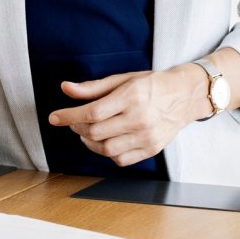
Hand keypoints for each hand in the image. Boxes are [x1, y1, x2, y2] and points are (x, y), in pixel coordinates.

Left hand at [49, 65, 209, 166]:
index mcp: (132, 96)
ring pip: (106, 149)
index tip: (54, 117)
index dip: (69, 116)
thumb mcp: (123, 79)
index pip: (92, 112)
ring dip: (90, 142)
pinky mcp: (152, 149)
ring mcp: (147, 137)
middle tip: (75, 121)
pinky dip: (107, 153)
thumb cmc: (152, 84)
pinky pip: (121, 159)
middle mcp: (140, 118)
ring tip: (88, 132)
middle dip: (77, 128)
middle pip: (96, 132)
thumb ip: (93, 87)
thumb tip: (66, 88)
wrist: (185, 96)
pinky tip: (106, 140)